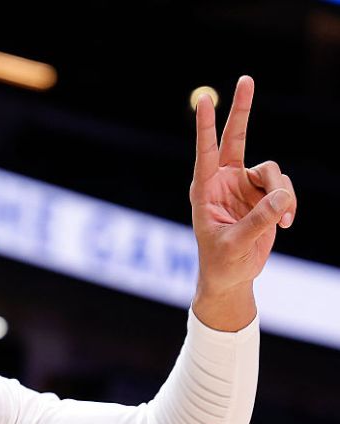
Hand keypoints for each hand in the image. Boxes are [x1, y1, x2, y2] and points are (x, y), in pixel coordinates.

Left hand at [189, 75, 296, 329]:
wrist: (232, 275)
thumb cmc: (221, 261)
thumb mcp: (236, 243)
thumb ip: (259, 219)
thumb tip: (282, 199)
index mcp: (205, 189)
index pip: (205, 151)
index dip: (206, 126)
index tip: (204, 101)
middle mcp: (224, 181)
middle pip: (236, 137)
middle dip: (242, 109)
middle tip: (246, 78)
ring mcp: (245, 185)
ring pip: (273, 172)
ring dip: (281, 194)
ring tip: (281, 220)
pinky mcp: (263, 195)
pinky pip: (284, 188)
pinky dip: (288, 205)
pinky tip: (285, 224)